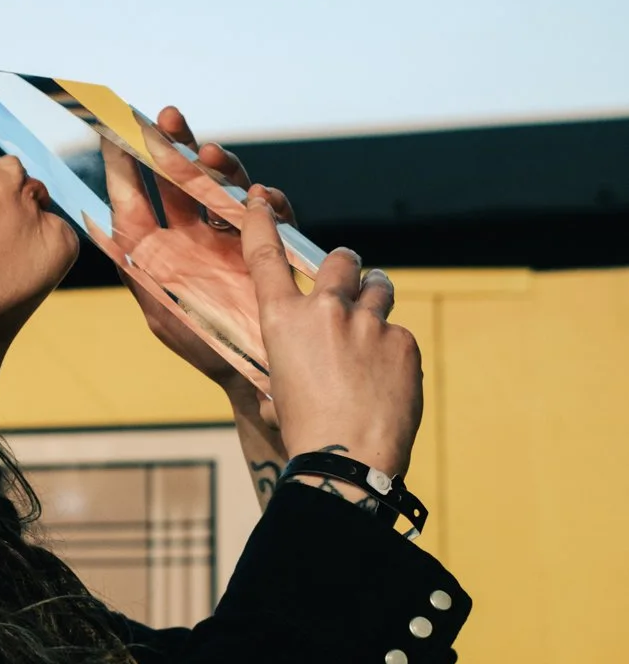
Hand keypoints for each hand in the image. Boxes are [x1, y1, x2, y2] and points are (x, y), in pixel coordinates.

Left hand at [104, 105, 296, 386]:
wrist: (254, 374)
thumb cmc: (202, 344)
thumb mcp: (160, 308)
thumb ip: (136, 267)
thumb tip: (103, 227)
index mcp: (160, 245)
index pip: (139, 194)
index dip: (127, 160)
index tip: (113, 125)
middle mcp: (194, 232)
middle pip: (182, 176)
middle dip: (175, 143)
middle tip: (167, 116)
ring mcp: (231, 234)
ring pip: (223, 183)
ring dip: (219, 164)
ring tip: (211, 154)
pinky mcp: (268, 242)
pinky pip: (270, 210)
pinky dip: (267, 198)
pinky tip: (260, 195)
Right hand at [239, 188, 421, 476]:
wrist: (347, 464)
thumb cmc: (304, 435)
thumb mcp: (278, 392)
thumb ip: (287, 367)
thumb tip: (289, 380)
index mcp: (282, 321)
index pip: (266, 256)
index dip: (261, 222)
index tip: (260, 200)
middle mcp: (325, 312)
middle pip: (340, 261)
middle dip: (345, 264)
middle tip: (350, 276)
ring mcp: (369, 324)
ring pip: (379, 287)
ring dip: (375, 300)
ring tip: (372, 331)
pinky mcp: (403, 343)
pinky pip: (399, 335)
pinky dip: (392, 352)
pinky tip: (386, 383)